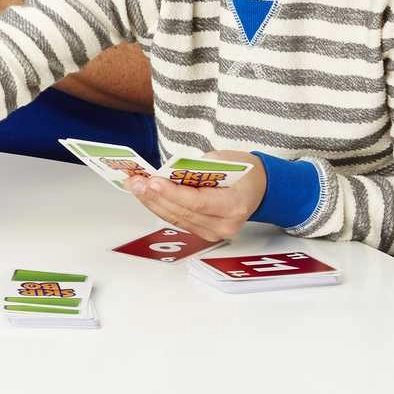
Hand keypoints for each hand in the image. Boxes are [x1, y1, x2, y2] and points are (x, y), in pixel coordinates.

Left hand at [127, 152, 266, 242]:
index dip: (172, 193)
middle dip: (155, 196)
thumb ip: (197, 167)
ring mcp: (214, 232)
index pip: (197, 202)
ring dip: (152, 202)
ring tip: (135, 186)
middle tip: (135, 181)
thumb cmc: (243, 171)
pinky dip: (161, 206)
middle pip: (182, 212)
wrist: (258, 188)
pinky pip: (178, 220)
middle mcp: (225, 224)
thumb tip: (168, 172)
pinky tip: (147, 195)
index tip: (153, 181)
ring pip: (176, 218)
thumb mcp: (223, 160)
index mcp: (235, 205)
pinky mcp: (204, 233)